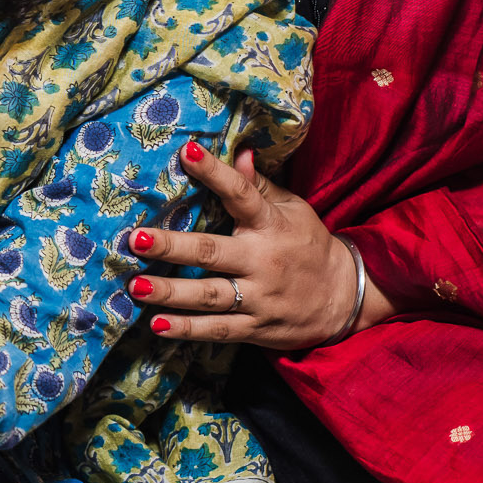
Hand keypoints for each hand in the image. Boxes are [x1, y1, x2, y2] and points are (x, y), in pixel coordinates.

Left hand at [128, 141, 387, 348]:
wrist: (346, 297)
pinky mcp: (256, 328)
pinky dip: (187, 329)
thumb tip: (239, 153)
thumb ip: (259, 186)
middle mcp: (263, 261)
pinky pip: (218, 330)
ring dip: (171, 293)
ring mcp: (259, 298)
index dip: (215, 173)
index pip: (242, 194)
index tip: (187, 153)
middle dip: (173, 247)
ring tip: (136, 286)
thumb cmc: (307, 244)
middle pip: (213, 253)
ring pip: (209, 296)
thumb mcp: (292, 210)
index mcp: (271, 225)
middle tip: (136, 239)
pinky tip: (157, 325)